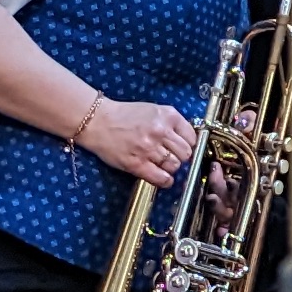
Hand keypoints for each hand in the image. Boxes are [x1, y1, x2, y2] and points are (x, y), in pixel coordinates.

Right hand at [82, 98, 196, 187]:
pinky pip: (161, 178)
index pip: (192, 137)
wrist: (98, 121)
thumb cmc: (125, 115)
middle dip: (181, 157)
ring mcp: (149, 148)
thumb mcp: (153, 110)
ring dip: (171, 168)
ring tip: (164, 165)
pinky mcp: (137, 163)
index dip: (189, 145)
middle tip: (173, 157)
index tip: (185, 148)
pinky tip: (163, 179)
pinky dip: (165, 181)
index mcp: (168, 116)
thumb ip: (171, 123)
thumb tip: (187, 140)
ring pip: (175, 166)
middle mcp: (161, 131)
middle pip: (185, 153)